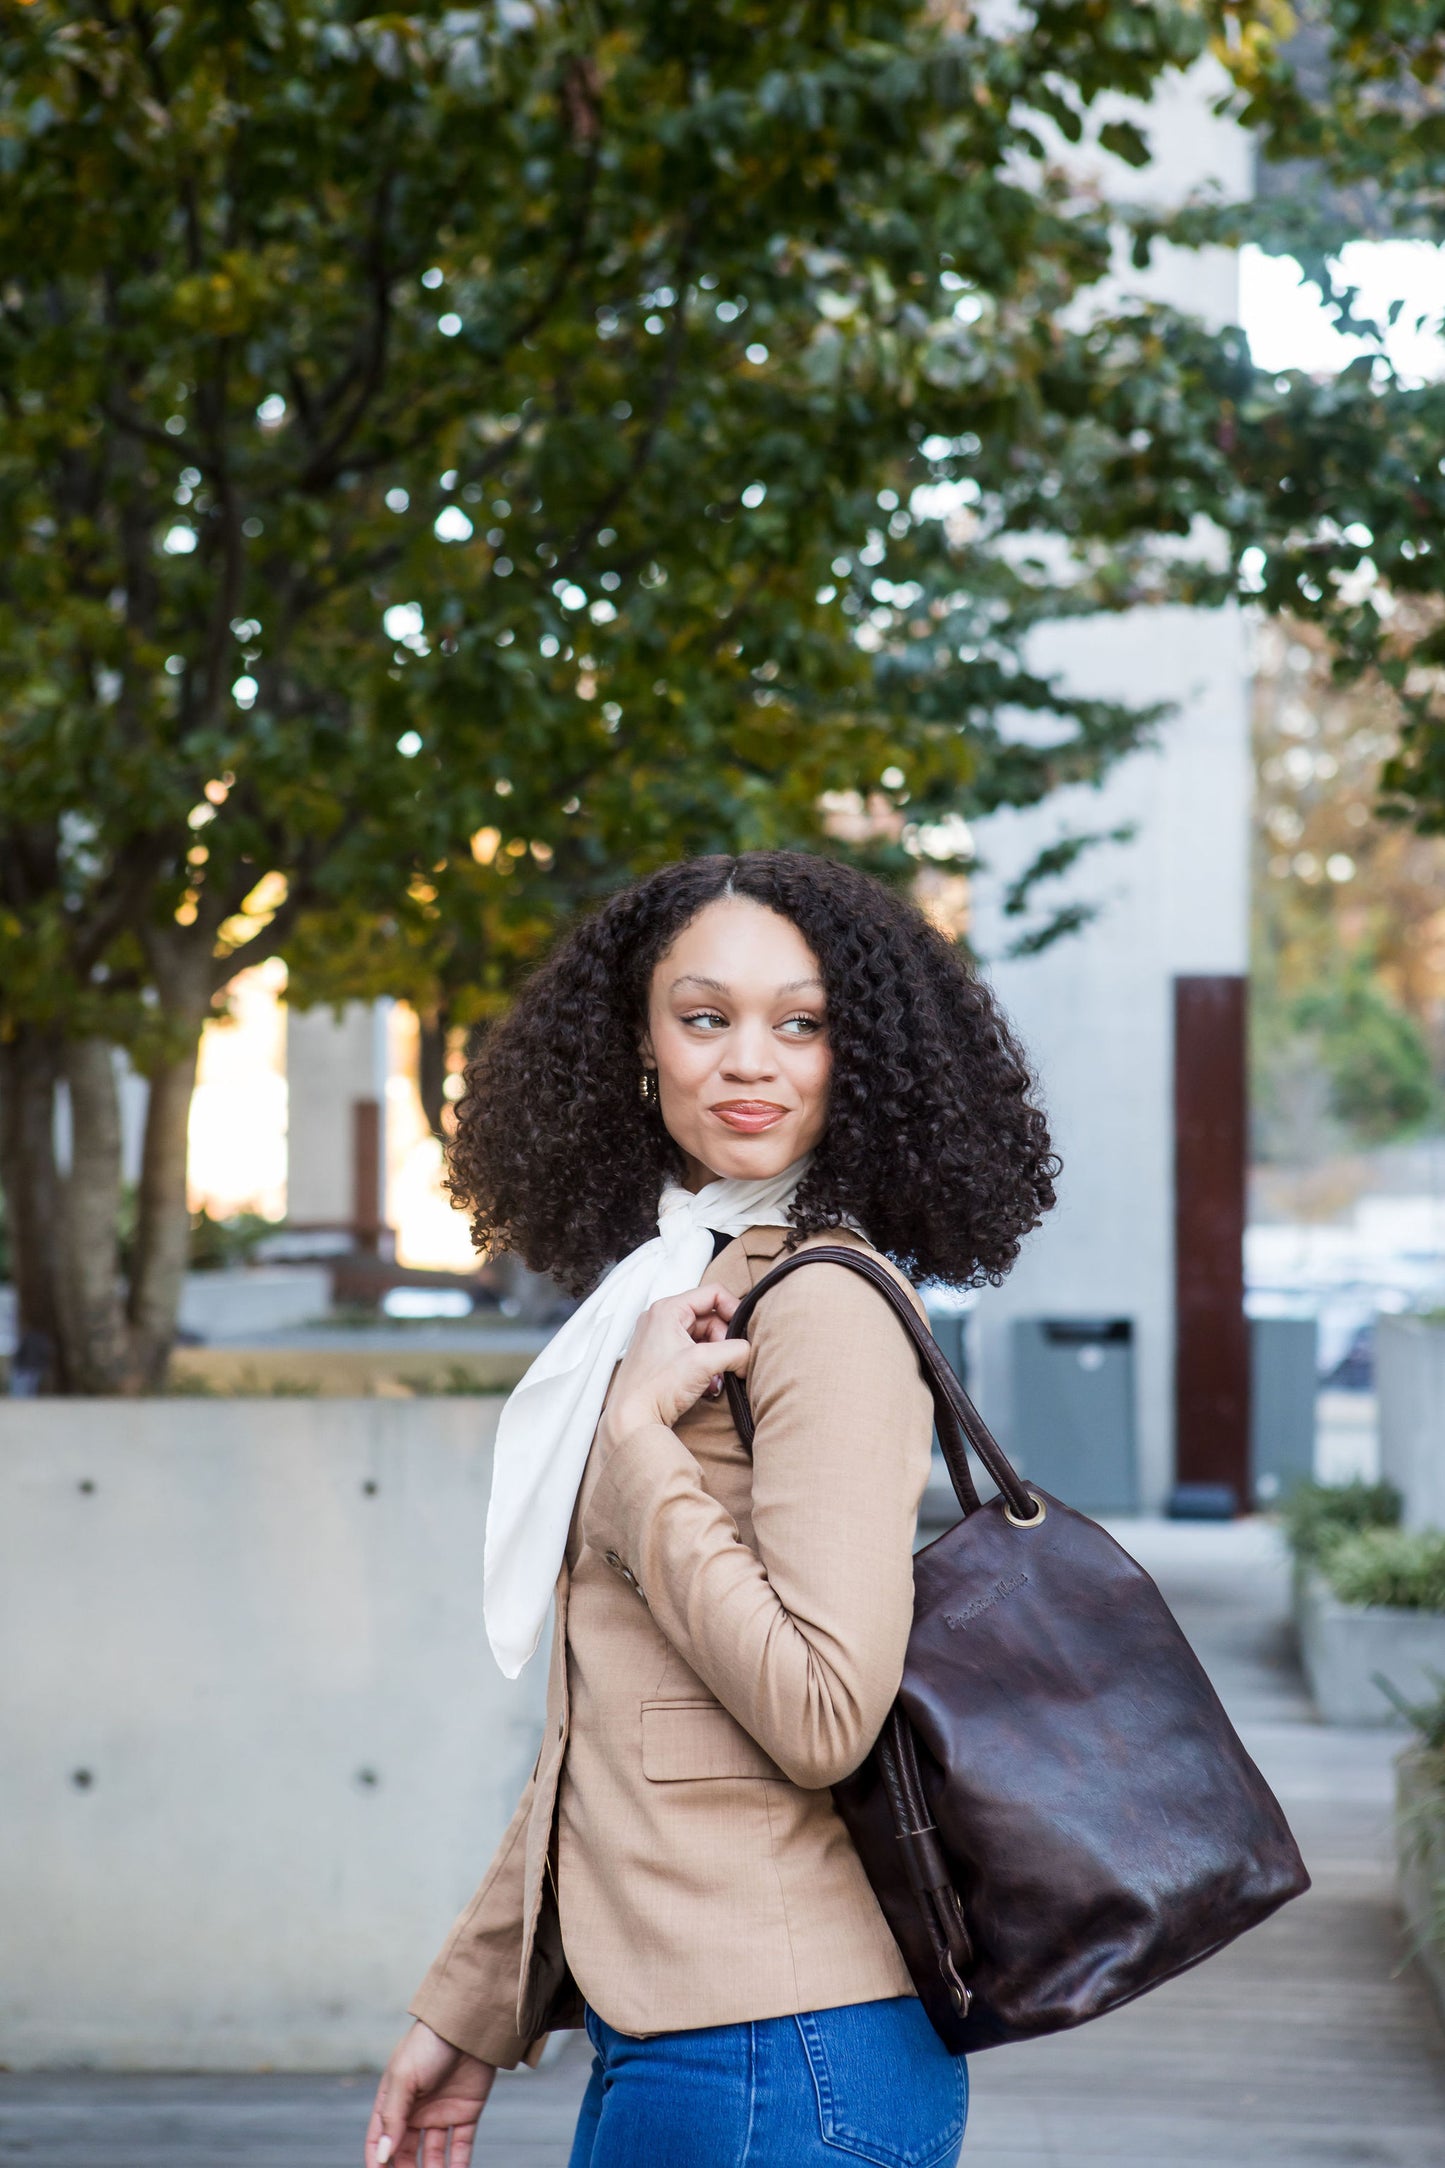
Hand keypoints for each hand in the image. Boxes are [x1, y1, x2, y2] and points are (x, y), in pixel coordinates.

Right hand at [365, 2019, 493, 2167]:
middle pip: (406, 2154)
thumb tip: (382, 2156)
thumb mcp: (404, 2078)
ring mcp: (441, 2113)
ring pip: (433, 2156)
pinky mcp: (466, 2113)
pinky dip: (458, 2165)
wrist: (469, 2024)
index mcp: (394, 2101)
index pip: (380, 2140)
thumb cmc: (429, 2044)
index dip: (378, 2162)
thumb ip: (392, 2118)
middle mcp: (416, 2111)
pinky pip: (460, 2147)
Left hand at [606, 1284, 750, 1436]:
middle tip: (727, 1364)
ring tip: (716, 1379)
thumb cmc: (657, 1388)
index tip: (744, 1334)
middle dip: (724, 1343)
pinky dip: (705, 1367)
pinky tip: (707, 1386)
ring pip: (703, 1338)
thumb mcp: (704, 1362)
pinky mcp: (660, 1359)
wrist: (631, 1420)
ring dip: (716, 1359)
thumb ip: (736, 1350)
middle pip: (710, 1318)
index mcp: (667, 1309)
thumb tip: (748, 1352)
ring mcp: (659, 1339)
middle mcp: (660, 1319)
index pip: (713, 1293)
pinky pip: (693, 1353)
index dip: (734, 1310)